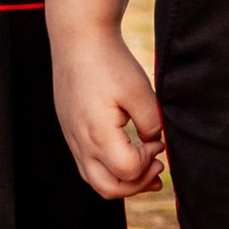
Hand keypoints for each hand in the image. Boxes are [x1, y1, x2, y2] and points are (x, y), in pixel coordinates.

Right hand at [50, 23, 166, 194]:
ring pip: (95, 181)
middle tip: (158, 168)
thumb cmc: (109, 62)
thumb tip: (153, 143)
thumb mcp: (140, 91)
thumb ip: (151, 124)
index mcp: (97, 134)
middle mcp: (80, 142)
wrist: (78, 40)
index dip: (148, 162)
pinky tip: (126, 154)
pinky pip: (87, 165)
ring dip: (123, 181)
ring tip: (147, 170)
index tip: (158, 142)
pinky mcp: (71, 131)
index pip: (128, 170)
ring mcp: (72, 139)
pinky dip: (109, 168)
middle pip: (108, 188)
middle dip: (137, 185)